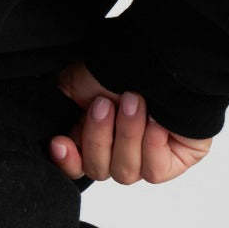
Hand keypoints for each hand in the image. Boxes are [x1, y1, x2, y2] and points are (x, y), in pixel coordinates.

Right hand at [48, 59, 212, 184]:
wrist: (161, 56)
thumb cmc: (120, 62)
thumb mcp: (75, 82)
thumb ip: (60, 111)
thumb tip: (53, 135)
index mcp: (94, 133)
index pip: (76, 165)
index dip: (67, 160)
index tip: (61, 143)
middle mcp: (119, 146)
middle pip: (98, 169)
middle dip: (99, 137)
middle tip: (106, 103)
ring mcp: (147, 155)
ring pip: (125, 171)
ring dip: (127, 134)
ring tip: (135, 102)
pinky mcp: (175, 159)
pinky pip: (154, 171)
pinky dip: (151, 145)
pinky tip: (155, 122)